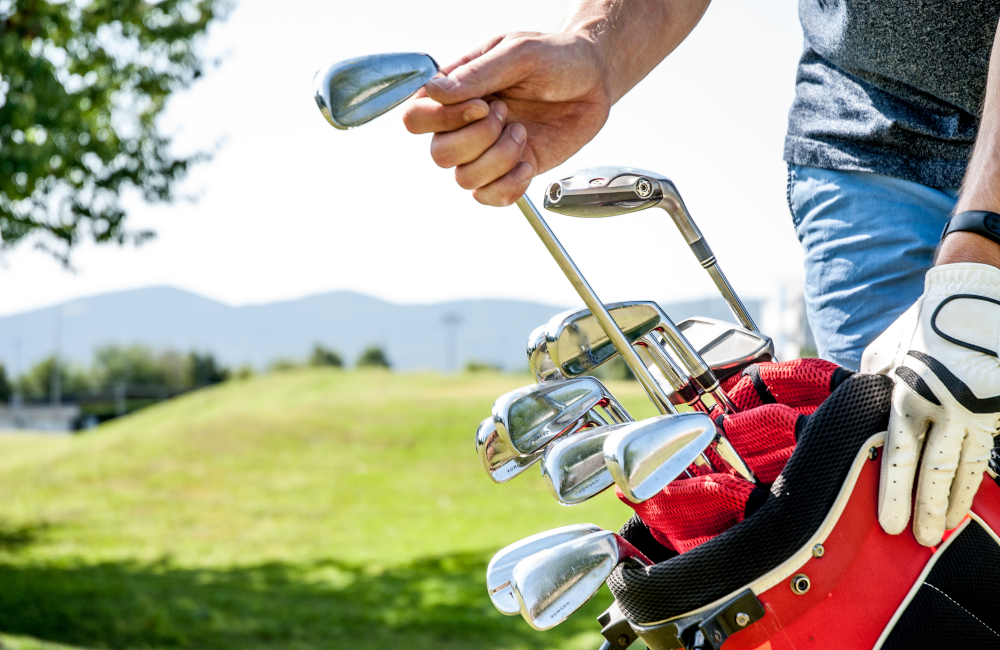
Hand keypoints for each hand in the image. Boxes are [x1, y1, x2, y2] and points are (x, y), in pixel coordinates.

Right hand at [400, 31, 613, 205]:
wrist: (595, 81)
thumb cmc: (557, 58)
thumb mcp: (519, 53)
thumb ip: (478, 73)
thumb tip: (435, 91)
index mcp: (456, 91)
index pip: (416, 118)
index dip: (442, 119)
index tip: (481, 105)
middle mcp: (464, 124)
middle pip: (439, 154)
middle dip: (477, 140)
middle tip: (508, 114)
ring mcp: (487, 150)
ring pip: (464, 180)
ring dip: (498, 160)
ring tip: (523, 133)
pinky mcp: (510, 170)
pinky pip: (490, 197)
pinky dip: (509, 186)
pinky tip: (528, 163)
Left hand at [861, 263, 999, 545]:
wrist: (972, 296)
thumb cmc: (920, 327)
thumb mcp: (882, 355)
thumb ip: (872, 388)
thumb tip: (854, 413)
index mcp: (908, 394)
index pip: (900, 455)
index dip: (896, 492)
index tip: (892, 523)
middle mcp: (945, 407)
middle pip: (937, 471)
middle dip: (929, 509)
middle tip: (922, 540)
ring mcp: (979, 409)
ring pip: (968, 467)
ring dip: (957, 500)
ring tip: (948, 526)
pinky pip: (987, 450)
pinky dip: (976, 475)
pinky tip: (968, 493)